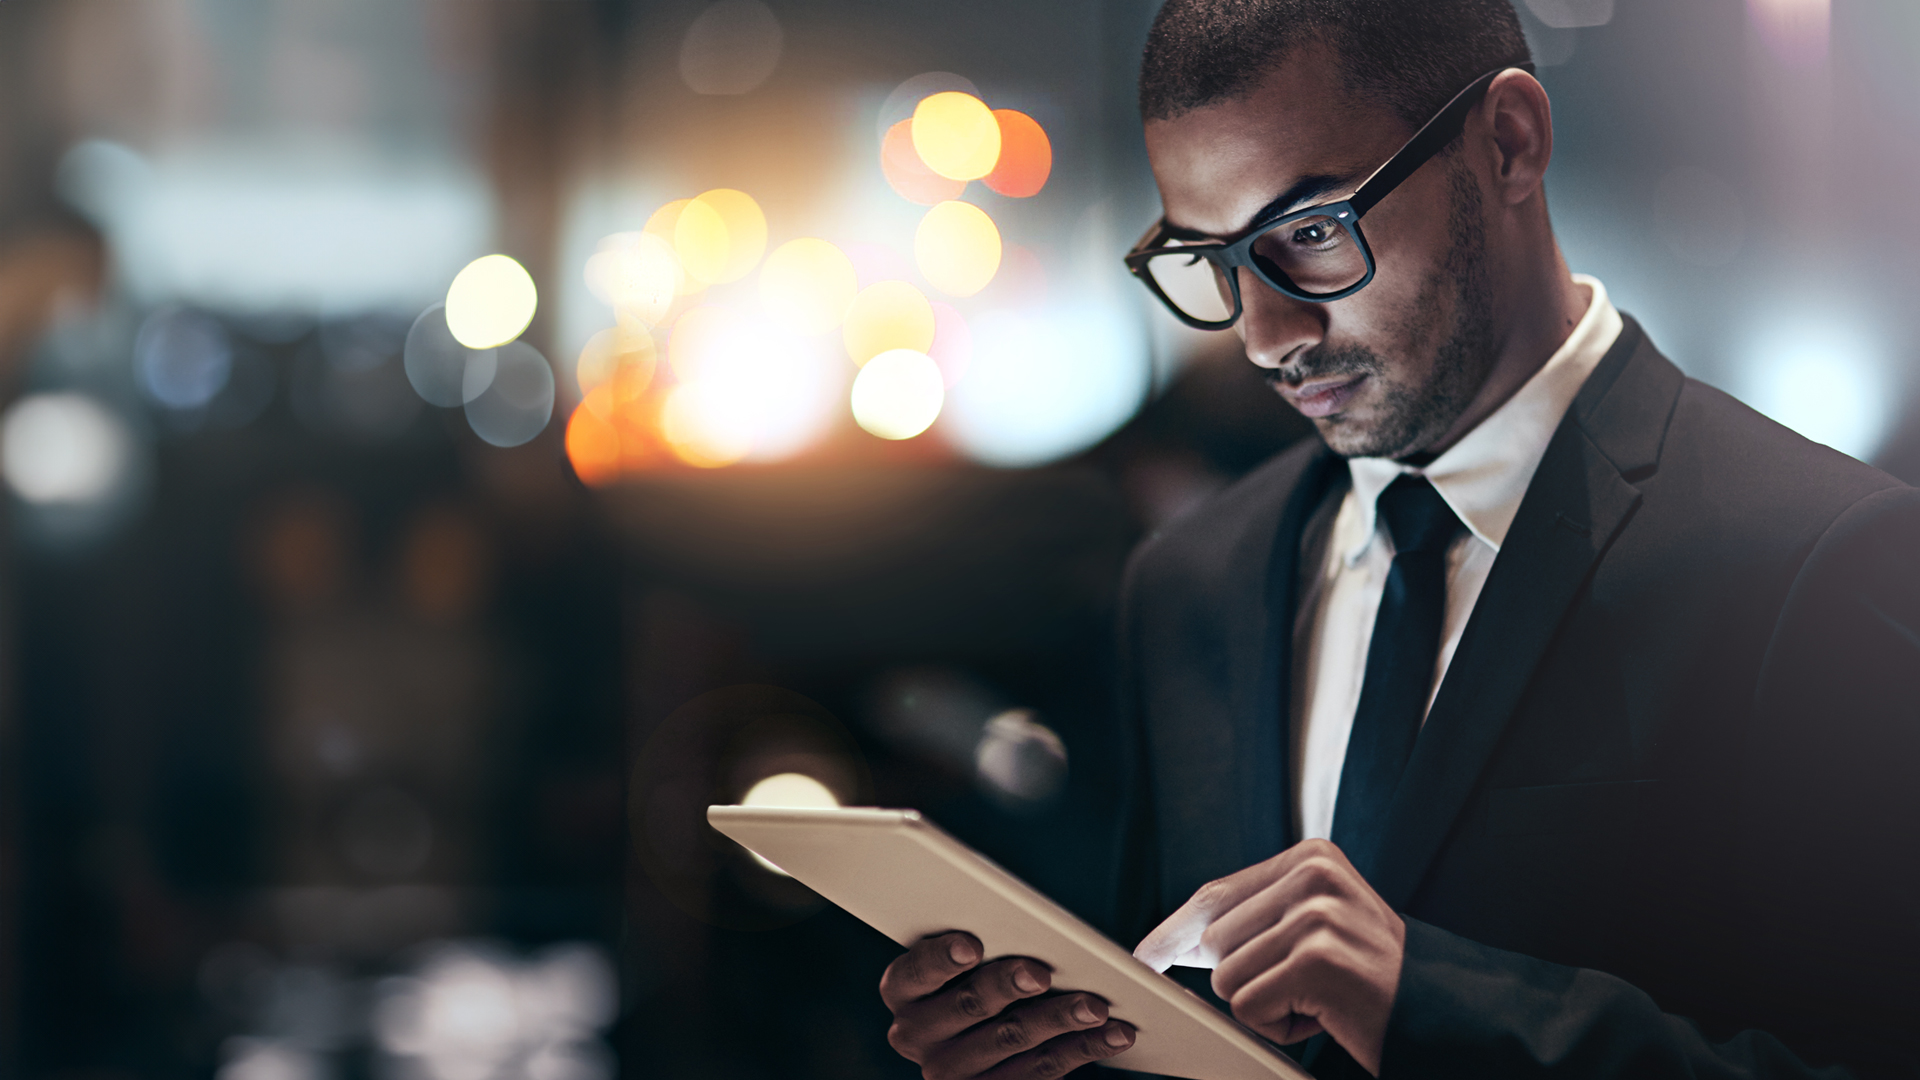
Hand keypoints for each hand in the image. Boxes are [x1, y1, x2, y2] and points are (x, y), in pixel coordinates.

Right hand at [880, 931, 1136, 1079]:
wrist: (988, 1044)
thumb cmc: (982, 974)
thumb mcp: (968, 958)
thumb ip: (981, 943)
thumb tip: (1030, 923)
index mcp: (903, 991)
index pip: (913, 972)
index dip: (941, 959)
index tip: (972, 944)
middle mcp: (917, 1034)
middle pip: (967, 1006)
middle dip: (1007, 986)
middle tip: (1041, 973)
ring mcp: (952, 1072)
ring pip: (1011, 1039)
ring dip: (1060, 1019)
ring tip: (1096, 1004)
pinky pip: (1040, 1071)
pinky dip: (1083, 1047)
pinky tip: (1113, 1033)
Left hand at [1132, 839, 1404, 1075]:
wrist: (1441, 1018)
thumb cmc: (1369, 981)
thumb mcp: (1318, 927)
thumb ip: (1258, 918)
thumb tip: (1174, 943)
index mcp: (1310, 857)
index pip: (1216, 895)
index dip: (1174, 933)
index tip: (1143, 957)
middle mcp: (1313, 875)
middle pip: (1214, 940)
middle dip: (1242, 979)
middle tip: (1303, 990)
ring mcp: (1316, 915)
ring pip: (1226, 978)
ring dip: (1265, 1006)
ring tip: (1319, 1000)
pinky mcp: (1316, 960)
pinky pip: (1249, 1008)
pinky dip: (1279, 1028)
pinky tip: (1325, 1017)